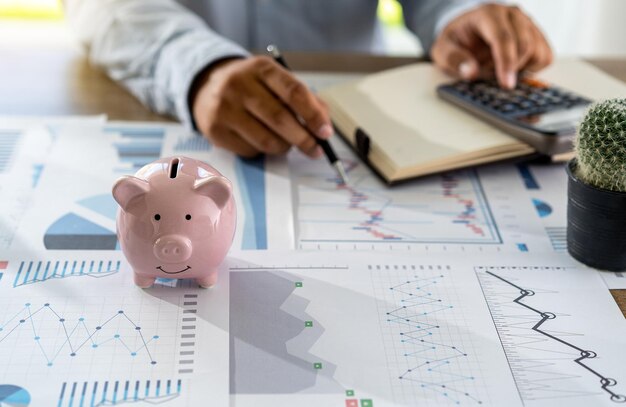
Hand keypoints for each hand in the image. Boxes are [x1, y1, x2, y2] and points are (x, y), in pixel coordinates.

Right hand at [190, 56, 332, 157]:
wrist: (207, 87)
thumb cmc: (252, 87)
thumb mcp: (276, 82)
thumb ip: (305, 99)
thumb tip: (324, 126)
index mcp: (261, 68)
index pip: (293, 92)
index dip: (313, 115)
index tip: (326, 132)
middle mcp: (239, 85)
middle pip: (280, 119)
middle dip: (303, 139)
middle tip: (315, 149)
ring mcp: (224, 108)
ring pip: (266, 140)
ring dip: (284, 147)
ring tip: (286, 143)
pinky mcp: (215, 130)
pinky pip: (250, 151)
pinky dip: (262, 151)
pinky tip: (259, 140)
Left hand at [431, 3, 552, 88]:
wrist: (465, 31)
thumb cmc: (456, 40)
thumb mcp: (442, 50)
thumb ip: (453, 60)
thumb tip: (471, 71)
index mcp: (488, 14)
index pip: (503, 38)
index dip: (506, 63)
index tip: (506, 84)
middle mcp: (512, 14)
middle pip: (524, 46)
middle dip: (509, 69)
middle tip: (489, 74)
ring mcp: (528, 23)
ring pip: (538, 52)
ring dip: (520, 69)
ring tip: (498, 67)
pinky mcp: (537, 35)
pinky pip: (544, 57)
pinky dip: (530, 68)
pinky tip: (512, 67)